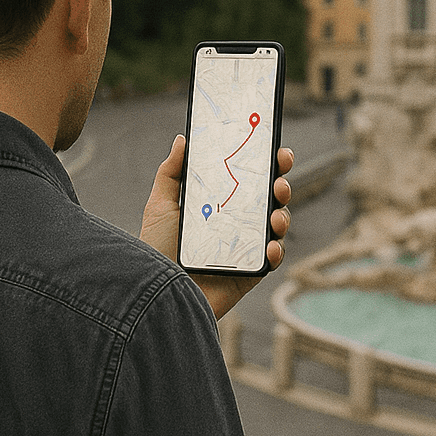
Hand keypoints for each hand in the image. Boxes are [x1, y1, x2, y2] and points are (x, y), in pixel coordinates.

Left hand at [140, 134, 291, 318]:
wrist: (153, 296)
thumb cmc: (154, 251)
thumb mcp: (160, 206)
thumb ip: (171, 173)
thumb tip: (182, 139)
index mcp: (220, 205)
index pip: (248, 180)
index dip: (265, 164)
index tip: (275, 148)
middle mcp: (236, 224)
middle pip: (268, 199)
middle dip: (281, 183)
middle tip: (279, 178)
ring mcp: (245, 249)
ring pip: (276, 226)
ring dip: (283, 215)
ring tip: (275, 214)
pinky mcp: (249, 274)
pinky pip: (271, 261)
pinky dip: (276, 251)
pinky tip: (270, 246)